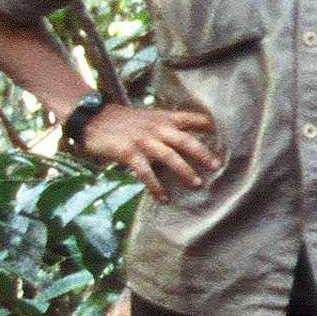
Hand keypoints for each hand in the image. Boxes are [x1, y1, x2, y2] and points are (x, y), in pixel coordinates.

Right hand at [76, 104, 222, 201]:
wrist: (93, 118)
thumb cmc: (123, 121)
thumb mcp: (149, 118)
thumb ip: (167, 127)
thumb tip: (186, 142)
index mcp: (164, 118)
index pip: (192, 119)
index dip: (208, 125)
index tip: (223, 136)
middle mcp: (157, 128)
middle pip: (185, 140)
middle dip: (203, 153)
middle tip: (217, 166)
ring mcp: (143, 141)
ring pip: (169, 156)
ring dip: (185, 171)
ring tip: (197, 184)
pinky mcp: (129, 153)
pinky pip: (146, 172)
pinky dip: (156, 186)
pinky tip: (163, 197)